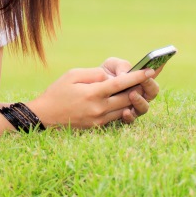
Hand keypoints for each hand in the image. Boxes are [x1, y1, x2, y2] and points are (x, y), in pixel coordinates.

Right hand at [27, 67, 155, 128]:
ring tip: (137, 89)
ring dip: (133, 99)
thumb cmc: (57, 92)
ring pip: (126, 109)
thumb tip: (111, 77)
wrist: (45, 116)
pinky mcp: (98, 126)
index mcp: (93, 93)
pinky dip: (123, 108)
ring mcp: (100, 119)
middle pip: (129, 98)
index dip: (138, 76)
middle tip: (148, 80)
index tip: (151, 70)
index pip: (121, 84)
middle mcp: (99, 108)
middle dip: (140, 88)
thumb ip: (94, 74)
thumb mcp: (72, 75)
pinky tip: (123, 101)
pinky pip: (117, 116)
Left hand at [100, 57, 161, 123]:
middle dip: (149, 86)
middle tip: (143, 80)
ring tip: (132, 94)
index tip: (155, 66)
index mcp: (140, 80)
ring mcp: (133, 106)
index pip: (153, 75)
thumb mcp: (111, 65)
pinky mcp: (123, 116)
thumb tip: (125, 75)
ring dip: (140, 101)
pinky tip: (125, 111)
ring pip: (143, 107)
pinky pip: (131, 119)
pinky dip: (130, 115)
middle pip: (152, 92)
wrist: (88, 86)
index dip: (159, 69)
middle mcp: (140, 94)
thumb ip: (121, 66)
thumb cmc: (103, 73)